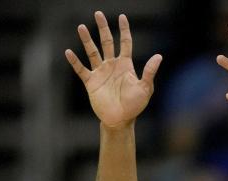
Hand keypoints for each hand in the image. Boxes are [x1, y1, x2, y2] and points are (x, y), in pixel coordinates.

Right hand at [65, 12, 161, 128]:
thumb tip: (159, 56)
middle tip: (98, 14)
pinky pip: (81, 69)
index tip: (122, 17)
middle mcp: (112, 65)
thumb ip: (149, 71)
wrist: (120, 120)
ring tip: (81, 27)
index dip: (124, 30)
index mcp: (125, 65)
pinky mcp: (91, 82)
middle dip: (103, 28)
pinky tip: (68, 52)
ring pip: (92, 52)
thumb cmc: (135, 106)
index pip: (125, 43)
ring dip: (87, 40)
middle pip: (107, 42)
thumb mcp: (145, 88)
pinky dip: (75, 61)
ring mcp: (100, 73)